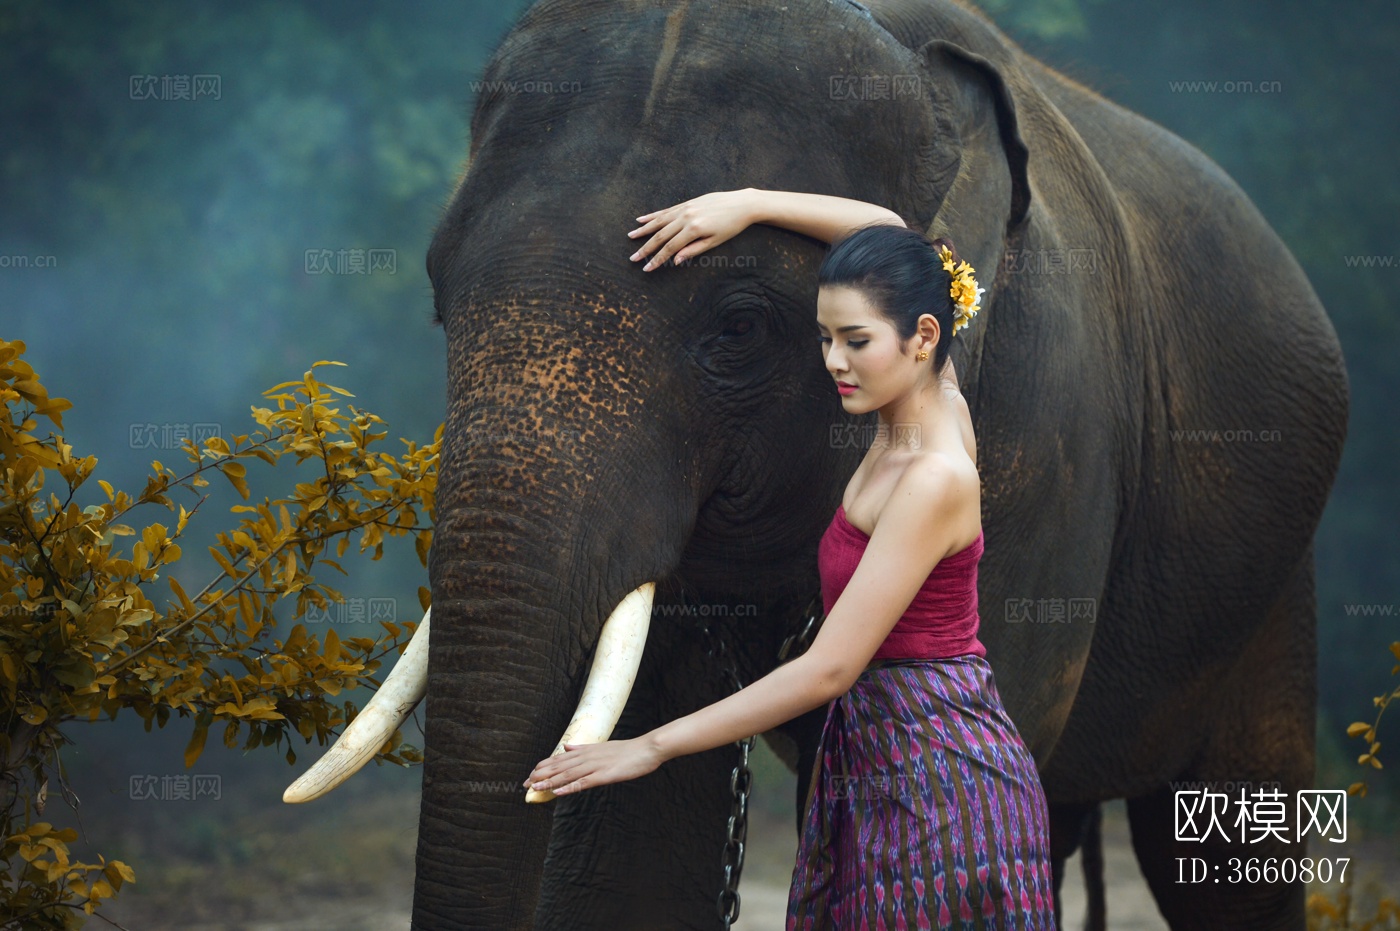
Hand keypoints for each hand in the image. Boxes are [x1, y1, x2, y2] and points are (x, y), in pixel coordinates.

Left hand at [522, 737, 664, 795]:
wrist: (646, 749)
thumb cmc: (626, 750)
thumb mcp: (602, 747)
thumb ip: (582, 749)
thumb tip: (567, 748)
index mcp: (585, 751)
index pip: (558, 759)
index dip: (543, 767)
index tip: (530, 775)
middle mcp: (587, 757)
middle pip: (559, 767)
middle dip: (540, 776)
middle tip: (525, 784)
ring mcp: (594, 766)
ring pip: (567, 775)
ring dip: (550, 782)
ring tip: (535, 788)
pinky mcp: (604, 775)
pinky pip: (583, 782)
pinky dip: (569, 787)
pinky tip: (558, 792)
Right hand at [627, 189, 756, 270]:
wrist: (742, 204)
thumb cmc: (731, 226)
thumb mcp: (715, 242)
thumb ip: (694, 250)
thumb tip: (676, 260)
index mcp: (694, 229)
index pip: (670, 248)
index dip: (657, 259)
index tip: (646, 268)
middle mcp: (686, 217)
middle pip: (661, 235)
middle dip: (646, 248)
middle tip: (633, 258)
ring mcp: (685, 208)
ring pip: (659, 221)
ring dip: (644, 230)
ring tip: (631, 237)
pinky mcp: (687, 203)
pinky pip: (666, 211)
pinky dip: (653, 216)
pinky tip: (641, 219)